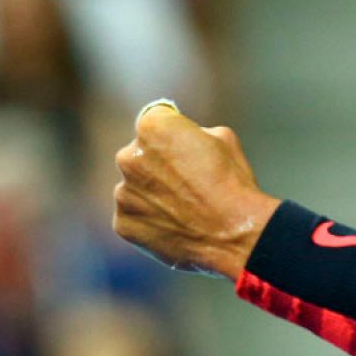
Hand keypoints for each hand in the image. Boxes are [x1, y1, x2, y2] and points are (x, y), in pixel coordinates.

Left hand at [113, 105, 279, 279]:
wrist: (232, 234)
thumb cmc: (231, 184)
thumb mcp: (223, 137)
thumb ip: (192, 133)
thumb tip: (185, 142)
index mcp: (152, 128)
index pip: (155, 121)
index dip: (173, 134)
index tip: (184, 147)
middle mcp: (129, 157)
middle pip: (139, 154)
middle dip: (157, 164)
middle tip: (186, 182)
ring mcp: (123, 193)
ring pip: (135, 187)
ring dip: (152, 193)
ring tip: (183, 208)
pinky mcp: (123, 223)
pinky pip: (134, 215)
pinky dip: (149, 219)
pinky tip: (175, 224)